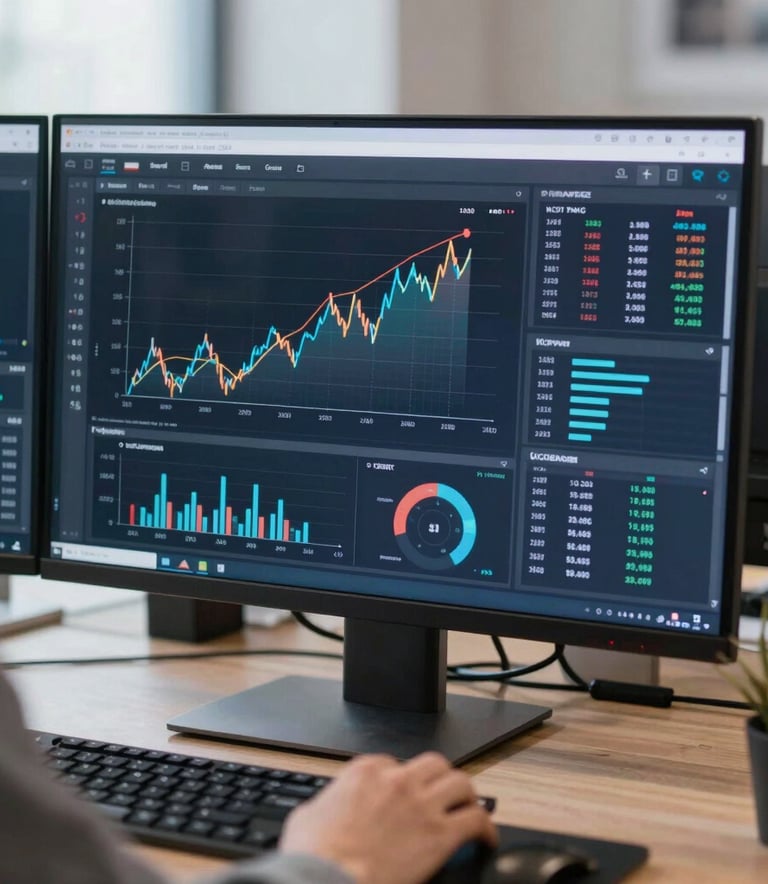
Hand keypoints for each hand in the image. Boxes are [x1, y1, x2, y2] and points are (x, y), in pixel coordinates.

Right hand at [278, 751, 497, 883]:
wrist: (329, 879)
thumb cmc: (314, 855)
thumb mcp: (307, 816)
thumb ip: (324, 804)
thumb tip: (321, 812)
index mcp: (365, 772)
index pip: (391, 763)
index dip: (399, 779)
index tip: (402, 794)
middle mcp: (397, 780)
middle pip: (433, 764)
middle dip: (440, 777)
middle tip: (443, 791)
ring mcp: (422, 805)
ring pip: (460, 783)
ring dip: (466, 796)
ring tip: (470, 807)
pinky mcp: (441, 835)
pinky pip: (476, 820)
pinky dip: (486, 828)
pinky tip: (486, 839)